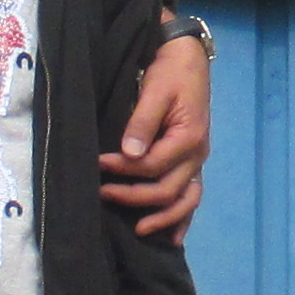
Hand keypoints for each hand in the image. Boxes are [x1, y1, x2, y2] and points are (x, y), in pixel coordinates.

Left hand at [98, 29, 210, 238]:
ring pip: (185, 200)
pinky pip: (191, 196)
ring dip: (163, 218)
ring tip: (139, 230)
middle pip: (167, 190)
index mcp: (188, 138)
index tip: (97, 164)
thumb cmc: (171, 71)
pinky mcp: (192, 162)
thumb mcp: (156, 90)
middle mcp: (196, 155)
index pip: (152, 166)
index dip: (123, 170)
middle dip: (133, 196)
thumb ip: (142, 122)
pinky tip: (172, 237)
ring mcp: (197, 161)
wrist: (188, 57)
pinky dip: (182, 217)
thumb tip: (129, 154)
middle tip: (102, 194)